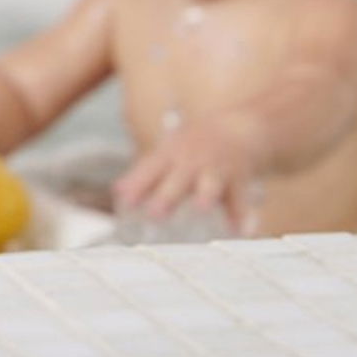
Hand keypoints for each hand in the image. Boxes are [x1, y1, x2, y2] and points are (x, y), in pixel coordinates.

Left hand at [114, 113, 260, 230]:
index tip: (124, 202)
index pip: (150, 170)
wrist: (236, 126)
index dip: (137, 185)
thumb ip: (144, 175)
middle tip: (155, 214)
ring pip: (211, 183)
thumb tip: (117, 192)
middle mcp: (192, 161)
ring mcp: (216, 168)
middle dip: (167, 196)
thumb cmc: (194, 145)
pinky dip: (240, 215)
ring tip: (201, 208)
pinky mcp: (239, 177)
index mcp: (170, 155)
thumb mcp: (167, 154)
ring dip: (206, 195)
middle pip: (178, 179)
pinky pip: (239, 198)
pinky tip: (237, 231)